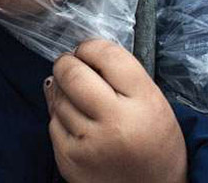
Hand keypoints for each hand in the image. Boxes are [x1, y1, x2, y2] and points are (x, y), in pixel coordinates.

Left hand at [43, 39, 186, 182]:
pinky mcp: (70, 160)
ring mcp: (90, 144)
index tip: (88, 51)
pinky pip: (52, 123)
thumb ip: (121, 76)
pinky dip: (60, 118)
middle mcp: (117, 123)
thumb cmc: (154, 143)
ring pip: (58, 98)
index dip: (91, 47)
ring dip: (62, 91)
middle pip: (73, 73)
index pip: (108, 55)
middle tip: (71, 65)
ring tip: (80, 100)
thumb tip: (76, 56)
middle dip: (66, 63)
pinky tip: (77, 124)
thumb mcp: (153, 102)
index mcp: (145, 103)